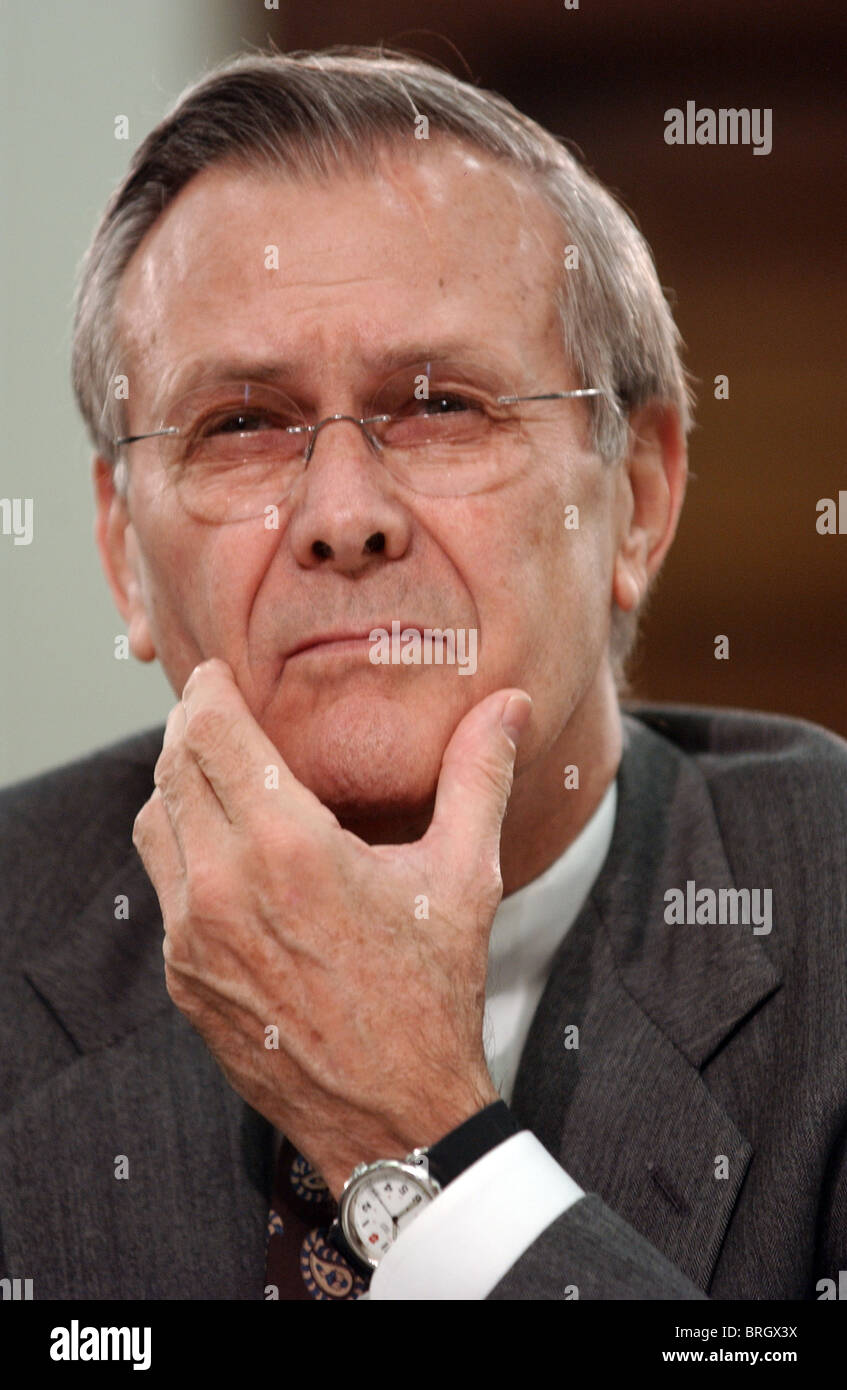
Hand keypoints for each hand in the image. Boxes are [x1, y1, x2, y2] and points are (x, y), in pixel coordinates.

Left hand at [132, 658, 531, 1196]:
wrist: (394, 1115)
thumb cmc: (433, 993)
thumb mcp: (464, 877)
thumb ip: (479, 776)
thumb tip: (510, 705)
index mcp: (290, 847)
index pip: (214, 733)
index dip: (208, 690)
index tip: (217, 672)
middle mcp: (225, 885)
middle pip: (174, 768)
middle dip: (188, 726)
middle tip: (213, 707)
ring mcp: (194, 936)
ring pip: (154, 824)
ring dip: (176, 784)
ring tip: (214, 771)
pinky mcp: (183, 977)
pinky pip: (162, 886)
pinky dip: (179, 848)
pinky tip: (221, 850)